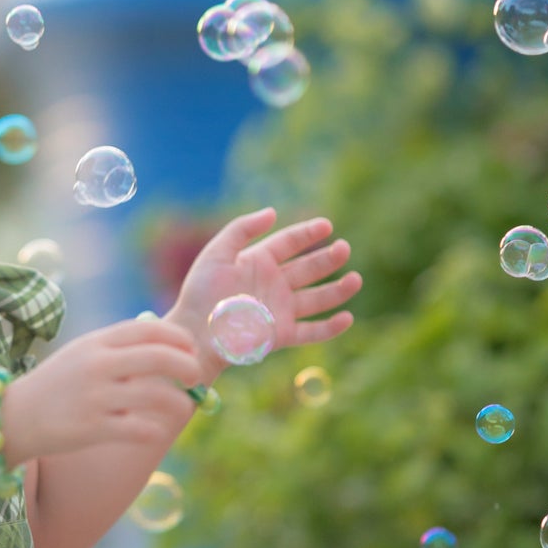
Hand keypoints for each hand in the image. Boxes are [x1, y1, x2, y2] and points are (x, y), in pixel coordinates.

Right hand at [2, 318, 202, 463]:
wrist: (14, 418)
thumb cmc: (57, 385)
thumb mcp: (82, 354)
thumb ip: (118, 346)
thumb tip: (166, 344)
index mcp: (97, 342)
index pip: (148, 329)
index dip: (178, 337)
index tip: (190, 348)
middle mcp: (97, 365)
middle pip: (158, 357)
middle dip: (187, 366)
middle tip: (195, 376)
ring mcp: (95, 397)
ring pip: (155, 395)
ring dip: (179, 403)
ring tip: (183, 409)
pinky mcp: (92, 428)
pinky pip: (138, 429)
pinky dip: (155, 430)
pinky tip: (156, 431)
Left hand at [166, 207, 362, 380]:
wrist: (193, 332)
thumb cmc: (200, 293)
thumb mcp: (216, 254)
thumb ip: (241, 230)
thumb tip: (272, 212)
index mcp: (258, 262)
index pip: (289, 243)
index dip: (307, 233)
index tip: (326, 225)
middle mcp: (273, 285)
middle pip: (308, 269)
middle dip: (327, 259)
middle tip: (344, 249)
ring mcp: (279, 310)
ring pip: (316, 299)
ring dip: (337, 290)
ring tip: (355, 280)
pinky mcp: (280, 335)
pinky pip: (310, 332)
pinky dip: (330, 328)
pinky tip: (347, 318)